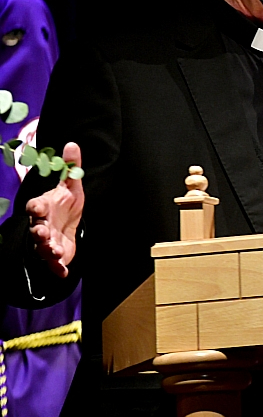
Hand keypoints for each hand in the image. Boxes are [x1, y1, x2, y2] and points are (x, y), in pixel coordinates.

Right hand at [26, 142, 83, 277]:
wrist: (68, 224)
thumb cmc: (66, 204)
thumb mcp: (72, 186)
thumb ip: (72, 168)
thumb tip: (73, 144)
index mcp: (45, 207)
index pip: (35, 206)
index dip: (35, 206)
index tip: (37, 206)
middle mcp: (43, 225)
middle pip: (36, 229)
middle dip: (38, 232)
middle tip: (42, 233)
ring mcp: (48, 241)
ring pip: (42, 247)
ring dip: (47, 250)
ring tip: (55, 251)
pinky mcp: (56, 255)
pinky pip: (54, 264)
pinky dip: (57, 268)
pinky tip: (63, 273)